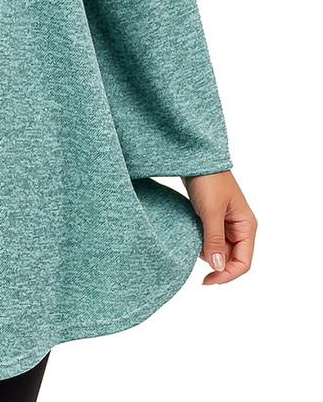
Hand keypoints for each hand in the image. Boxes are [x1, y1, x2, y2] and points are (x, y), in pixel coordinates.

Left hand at [181, 169, 255, 284]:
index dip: (226, 275)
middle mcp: (239, 227)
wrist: (195, 157)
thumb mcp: (210, 211)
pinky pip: (209, 238)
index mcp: (247, 226)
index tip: (207, 280)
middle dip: (213, 260)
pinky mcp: (213, 218)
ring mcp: (226, 223)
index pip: (243, 263)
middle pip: (230, 258)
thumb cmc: (208, 180)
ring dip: (205, 249)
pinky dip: (200, 239)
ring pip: (218, 249)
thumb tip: (217, 266)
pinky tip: (190, 230)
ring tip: (192, 234)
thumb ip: (214, 240)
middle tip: (194, 251)